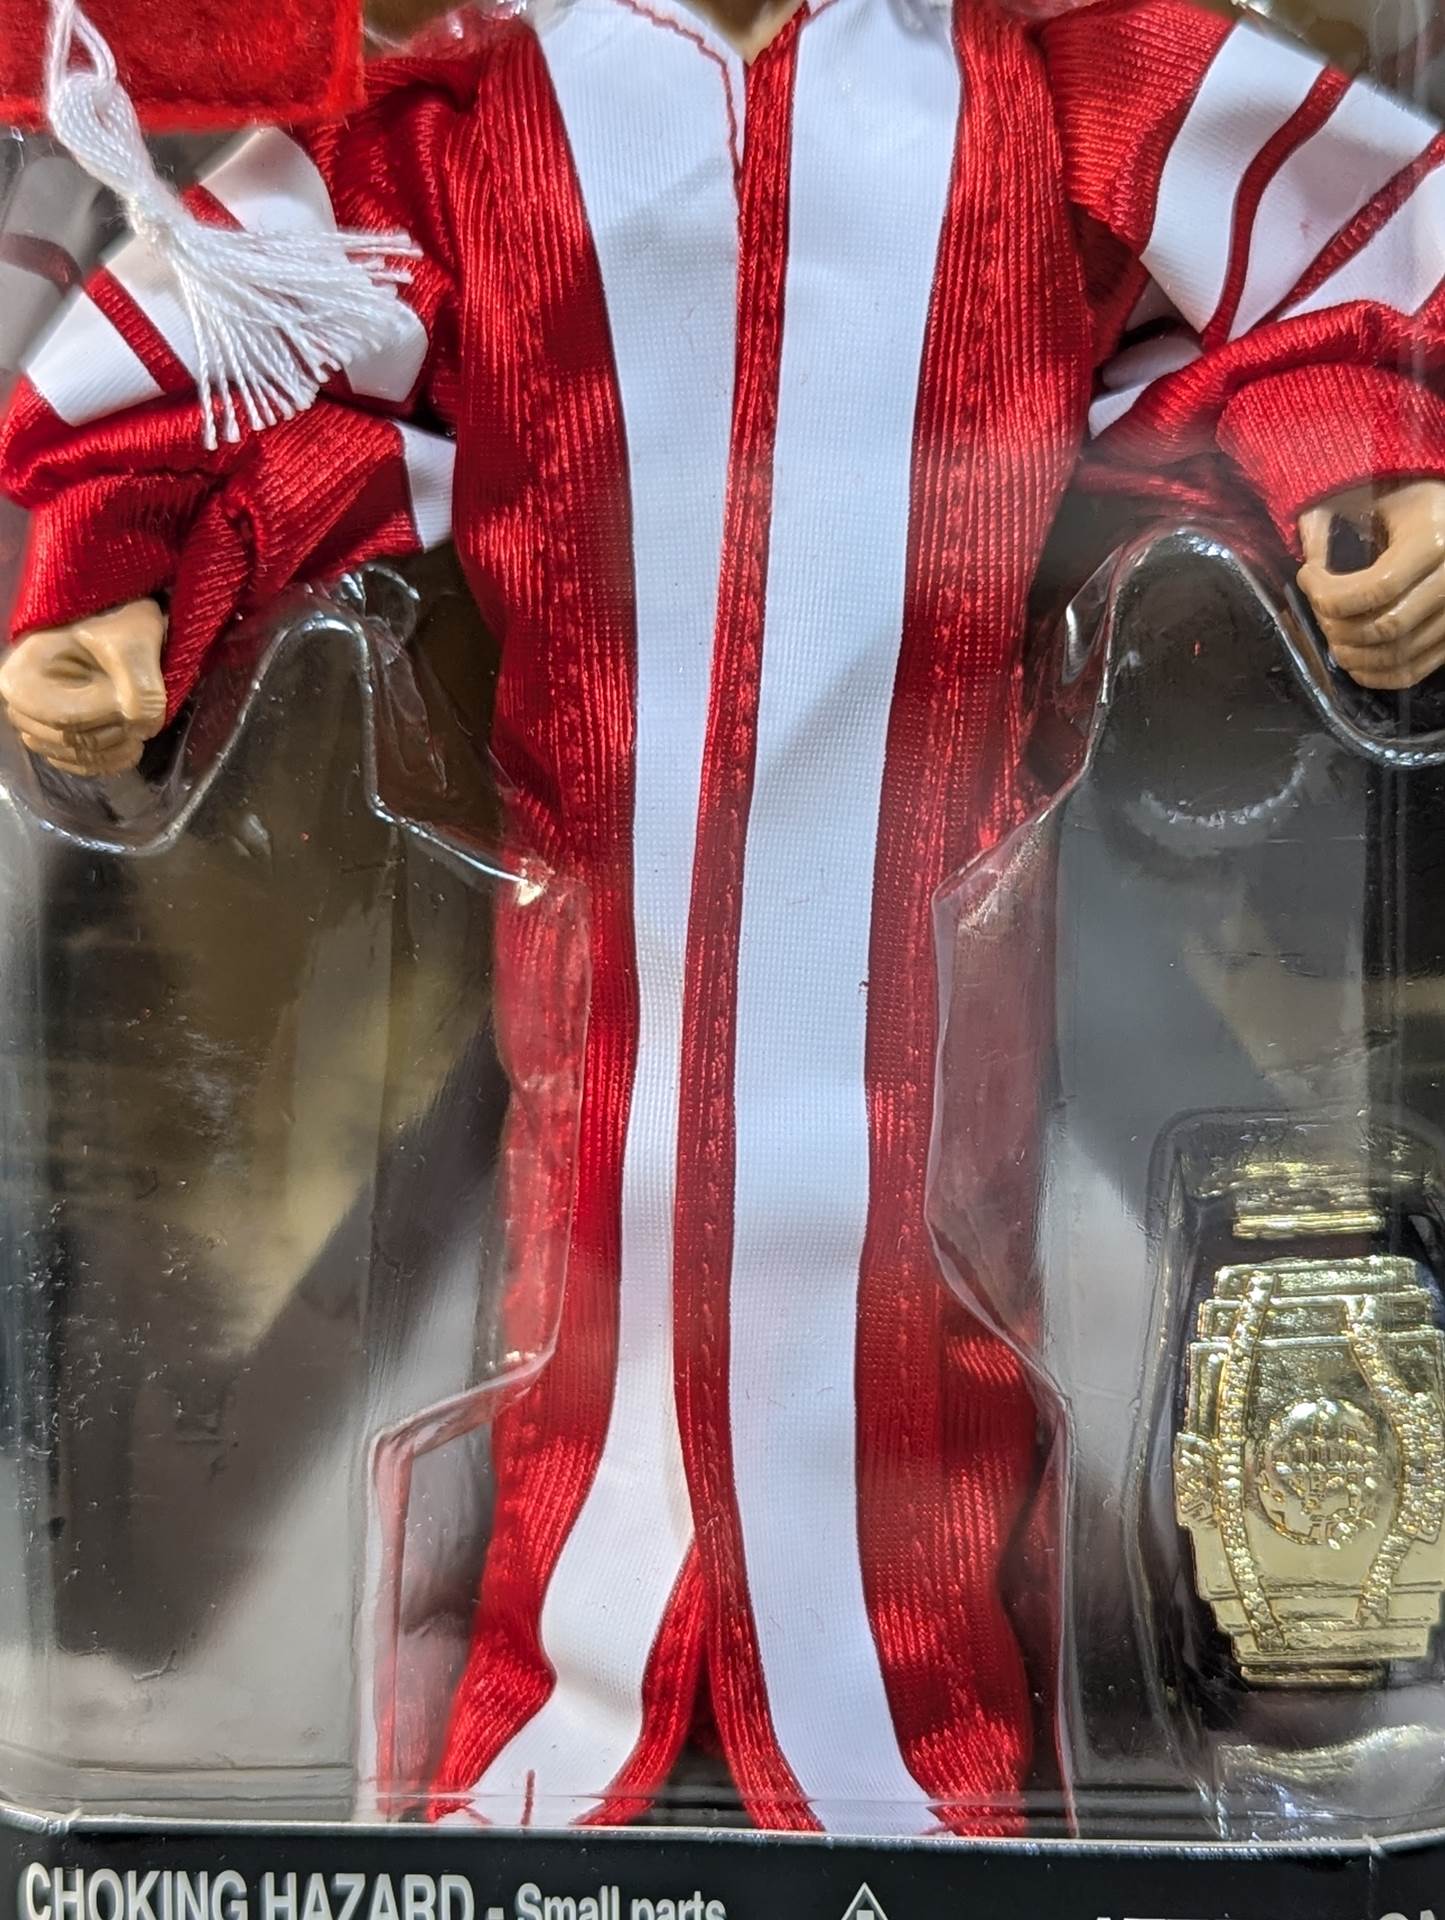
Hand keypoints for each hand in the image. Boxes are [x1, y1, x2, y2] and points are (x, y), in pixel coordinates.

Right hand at [0, 600, 167, 775]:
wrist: (112, 622)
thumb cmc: (116, 622)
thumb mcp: (135, 641)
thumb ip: (142, 684)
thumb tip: (143, 728)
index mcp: (21, 677)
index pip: (66, 717)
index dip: (108, 713)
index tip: (133, 696)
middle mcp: (19, 707)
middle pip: (73, 739)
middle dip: (117, 729)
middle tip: (142, 708)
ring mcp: (36, 727)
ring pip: (79, 756)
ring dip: (118, 746)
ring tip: (140, 721)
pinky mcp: (58, 741)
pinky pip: (81, 765)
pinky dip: (111, 760)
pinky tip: (133, 744)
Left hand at [1297, 480, 1444, 690]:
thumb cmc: (1405, 498)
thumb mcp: (1369, 494)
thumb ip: (1328, 523)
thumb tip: (1306, 563)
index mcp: (1433, 541)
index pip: (1376, 588)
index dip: (1329, 593)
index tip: (1307, 576)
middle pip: (1385, 627)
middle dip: (1337, 626)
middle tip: (1318, 610)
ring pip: (1397, 655)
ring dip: (1351, 655)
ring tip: (1331, 633)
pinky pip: (1412, 671)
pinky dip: (1376, 675)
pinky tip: (1352, 661)